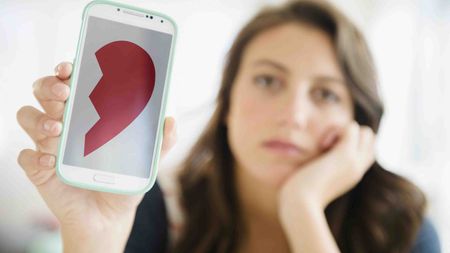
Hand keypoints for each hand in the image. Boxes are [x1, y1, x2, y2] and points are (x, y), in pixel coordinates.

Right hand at [16, 62, 176, 250]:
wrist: (109, 216)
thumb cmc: (124, 181)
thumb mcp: (147, 161)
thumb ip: (161, 142)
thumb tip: (170, 121)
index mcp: (87, 114)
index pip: (70, 81)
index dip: (65, 70)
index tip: (70, 69)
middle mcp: (64, 124)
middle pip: (43, 91)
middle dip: (49, 86)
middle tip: (64, 95)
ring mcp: (49, 145)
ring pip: (27, 116)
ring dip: (39, 118)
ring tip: (59, 130)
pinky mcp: (39, 169)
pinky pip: (25, 156)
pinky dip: (35, 156)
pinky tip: (52, 162)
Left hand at [278, 121, 375, 213]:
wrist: (300, 205)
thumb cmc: (300, 195)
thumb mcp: (312, 181)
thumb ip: (318, 170)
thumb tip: (314, 159)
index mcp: (352, 176)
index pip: (367, 153)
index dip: (354, 144)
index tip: (329, 150)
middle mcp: (357, 169)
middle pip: (371, 141)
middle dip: (353, 134)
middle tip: (327, 145)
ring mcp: (353, 162)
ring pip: (365, 132)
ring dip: (346, 129)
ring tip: (325, 144)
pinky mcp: (344, 155)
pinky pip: (351, 128)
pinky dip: (337, 128)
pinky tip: (323, 143)